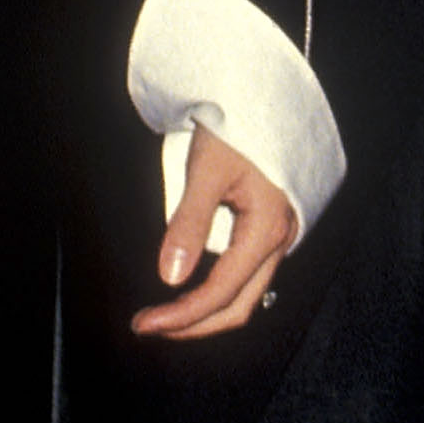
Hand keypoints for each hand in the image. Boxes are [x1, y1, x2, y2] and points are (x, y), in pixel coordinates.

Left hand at [131, 124, 296, 340]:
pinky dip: (217, 290)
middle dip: (193, 324)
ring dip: (205, 311)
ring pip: (245, 294)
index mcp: (267, 229)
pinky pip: (246, 274)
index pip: (220, 292)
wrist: (261, 95)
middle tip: (149, 326)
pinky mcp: (269, 229)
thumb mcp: (206, 170)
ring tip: (165, 314)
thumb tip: (170, 278)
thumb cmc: (235, 126)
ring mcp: (278, 236)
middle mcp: (279, 240)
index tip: (144, 324)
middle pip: (238, 306)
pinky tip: (191, 287)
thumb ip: (189, 224)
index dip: (182, 316)